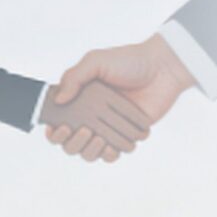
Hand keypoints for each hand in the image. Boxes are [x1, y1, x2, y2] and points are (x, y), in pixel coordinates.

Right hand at [47, 34, 197, 160]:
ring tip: (100, 138)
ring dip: (90, 151)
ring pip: (89, 154)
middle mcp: (91, 118)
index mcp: (79, 101)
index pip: (58, 124)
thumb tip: (58, 100)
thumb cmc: (129, 61)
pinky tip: (111, 144)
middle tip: (84, 130)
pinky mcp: (126, 136)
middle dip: (72, 143)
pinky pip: (112, 155)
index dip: (54, 132)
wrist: (162, 69)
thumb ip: (74, 76)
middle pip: (71, 145)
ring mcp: (108, 129)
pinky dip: (110, 153)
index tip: (59, 128)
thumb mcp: (96, 61)